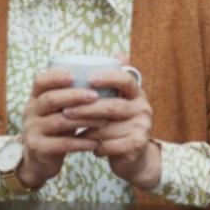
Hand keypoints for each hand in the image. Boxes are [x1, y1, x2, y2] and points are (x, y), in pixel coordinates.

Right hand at [16, 70, 101, 189]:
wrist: (38, 160)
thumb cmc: (55, 129)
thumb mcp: (57, 111)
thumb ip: (70, 99)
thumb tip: (103, 81)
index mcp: (35, 98)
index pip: (40, 81)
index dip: (56, 77)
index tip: (74, 76)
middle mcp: (30, 111)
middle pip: (50, 99)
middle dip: (74, 96)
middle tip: (95, 96)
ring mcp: (32, 130)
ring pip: (59, 121)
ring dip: (83, 119)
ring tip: (103, 120)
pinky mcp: (39, 148)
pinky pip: (62, 144)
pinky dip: (81, 143)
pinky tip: (96, 142)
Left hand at [61, 65, 160, 190]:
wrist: (133, 155)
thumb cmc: (117, 124)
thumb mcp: (117, 101)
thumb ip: (114, 82)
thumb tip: (117, 54)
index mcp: (137, 93)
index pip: (126, 79)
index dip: (108, 78)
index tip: (89, 79)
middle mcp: (143, 108)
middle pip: (112, 106)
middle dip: (86, 109)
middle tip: (66, 111)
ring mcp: (142, 127)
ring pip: (108, 128)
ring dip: (87, 130)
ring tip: (72, 132)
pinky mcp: (137, 145)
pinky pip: (111, 144)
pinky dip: (96, 146)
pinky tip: (87, 146)